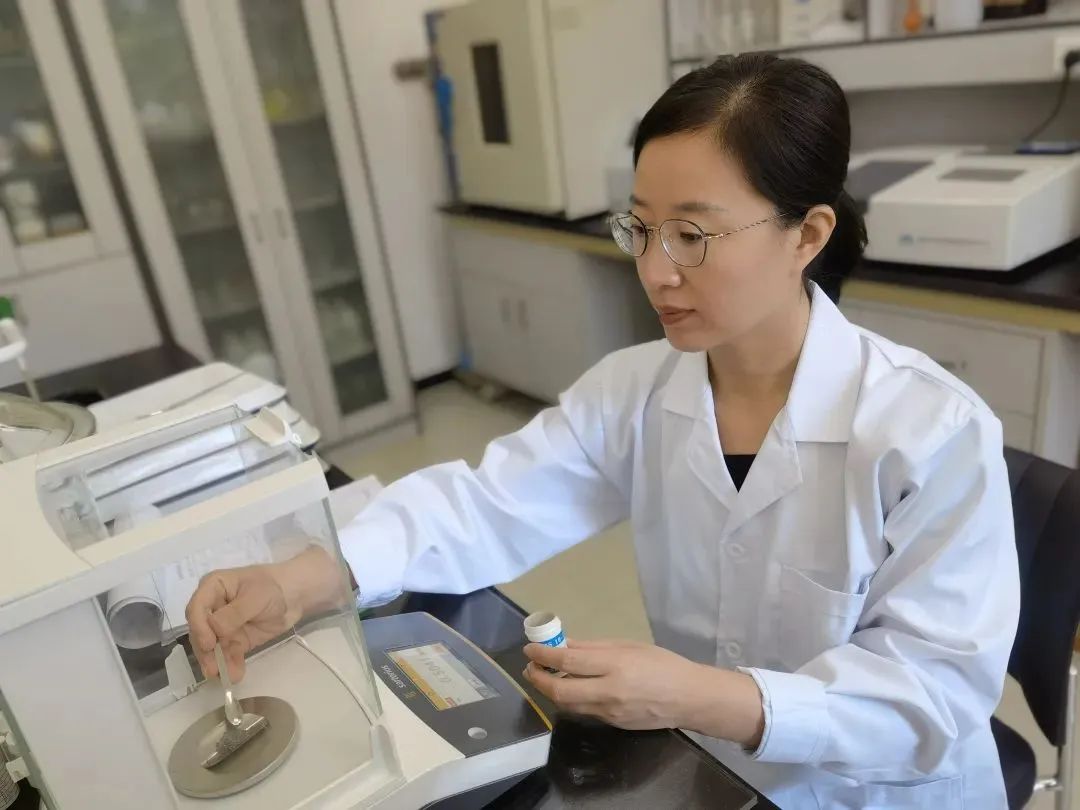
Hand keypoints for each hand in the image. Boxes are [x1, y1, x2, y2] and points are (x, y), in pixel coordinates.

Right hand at [185, 546, 341, 680]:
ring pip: (212, 647)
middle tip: (212, 669)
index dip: (199, 627)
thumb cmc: (272, 587)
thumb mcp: (254, 596)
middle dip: (206, 651)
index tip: (208, 644)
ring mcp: (222, 626)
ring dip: (217, 662)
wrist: (294, 595)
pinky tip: (235, 675)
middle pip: (200, 631)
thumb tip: (215, 629)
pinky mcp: (235, 640)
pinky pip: (228, 654)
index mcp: (213, 588)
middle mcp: (212, 608)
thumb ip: (233, 613)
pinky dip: (231, 665)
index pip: (196, 608)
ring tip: (227, 676)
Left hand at [523, 639, 764, 746]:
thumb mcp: (628, 646)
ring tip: (543, 675)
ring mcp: (608, 712)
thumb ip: (594, 647)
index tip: (530, 648)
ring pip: (567, 704)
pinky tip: (568, 687)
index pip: (568, 660)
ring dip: (549, 690)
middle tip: (530, 666)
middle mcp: (608, 691)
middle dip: (538, 678)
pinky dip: (569, 698)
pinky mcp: (611, 724)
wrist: (688, 698)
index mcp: (615, 665)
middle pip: (560, 689)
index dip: (544, 654)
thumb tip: (564, 644)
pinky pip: (582, 710)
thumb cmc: (662, 664)